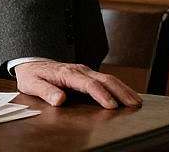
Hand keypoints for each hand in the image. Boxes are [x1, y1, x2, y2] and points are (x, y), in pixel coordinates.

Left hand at [13, 60, 141, 108]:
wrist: (31, 63)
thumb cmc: (32, 75)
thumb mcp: (32, 84)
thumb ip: (45, 91)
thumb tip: (59, 100)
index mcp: (67, 73)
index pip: (88, 84)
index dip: (101, 94)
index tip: (112, 106)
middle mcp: (79, 70)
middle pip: (104, 79)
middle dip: (120, 91)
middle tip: (134, 104)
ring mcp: (84, 71)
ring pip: (108, 78)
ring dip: (123, 89)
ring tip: (137, 101)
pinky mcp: (87, 74)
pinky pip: (105, 79)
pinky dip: (119, 86)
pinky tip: (128, 94)